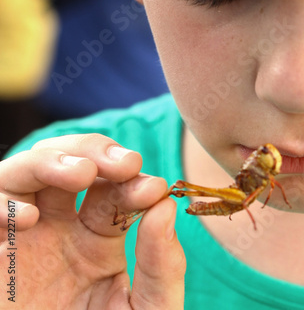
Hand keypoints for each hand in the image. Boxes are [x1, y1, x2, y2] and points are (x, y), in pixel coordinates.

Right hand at [0, 134, 184, 308]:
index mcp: (99, 237)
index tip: (153, 187)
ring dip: (53, 161)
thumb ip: (162, 265)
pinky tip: (26, 218)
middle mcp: (59, 228)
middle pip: (70, 164)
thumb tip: (167, 209)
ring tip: (82, 174)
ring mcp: (21, 237)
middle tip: (123, 163)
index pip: (115, 190)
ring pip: (26, 172)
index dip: (133, 181)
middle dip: (95, 153)